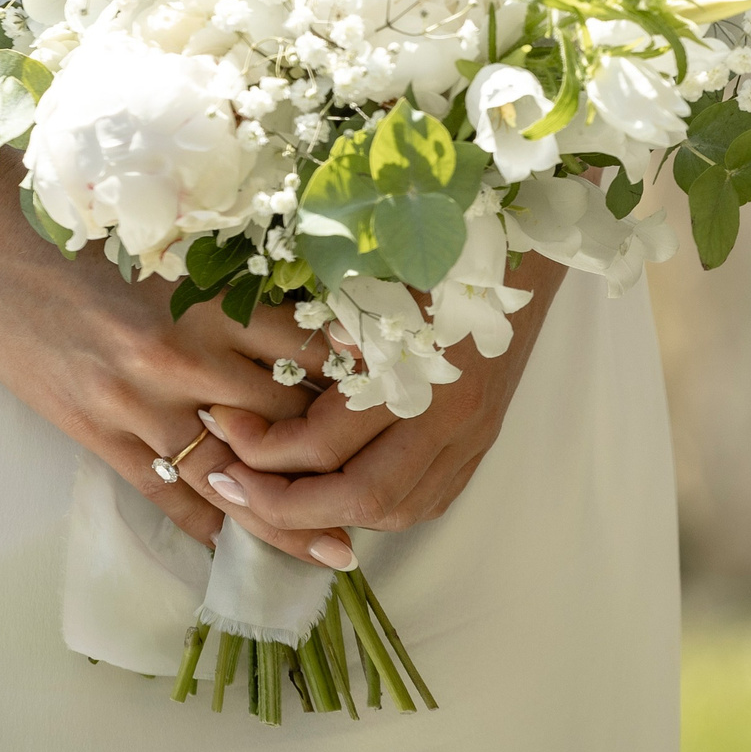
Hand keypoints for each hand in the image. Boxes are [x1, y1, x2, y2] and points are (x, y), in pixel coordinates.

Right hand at [0, 177, 352, 564]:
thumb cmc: (82, 235)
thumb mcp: (174, 248)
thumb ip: (236, 288)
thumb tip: (309, 321)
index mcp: (212, 298)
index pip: (310, 352)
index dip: (357, 385)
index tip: (395, 410)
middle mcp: (184, 356)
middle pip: (284, 420)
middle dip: (334, 457)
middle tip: (380, 487)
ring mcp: (139, 403)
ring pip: (235, 474)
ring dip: (286, 514)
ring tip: (332, 549)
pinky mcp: (99, 434)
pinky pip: (169, 496)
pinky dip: (208, 524)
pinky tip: (239, 547)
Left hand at [199, 254, 569, 539]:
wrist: (531, 239)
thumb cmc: (438, 236)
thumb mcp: (371, 265)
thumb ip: (318, 320)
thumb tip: (246, 366)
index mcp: (419, 363)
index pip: (325, 441)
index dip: (261, 445)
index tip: (220, 421)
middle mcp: (452, 413)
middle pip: (360, 496)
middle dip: (283, 503)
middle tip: (228, 481)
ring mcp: (474, 434)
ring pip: (396, 510)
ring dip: (326, 516)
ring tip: (270, 493)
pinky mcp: (481, 442)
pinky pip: (425, 501)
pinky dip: (373, 510)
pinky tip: (331, 492)